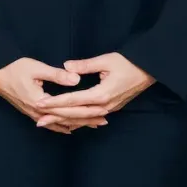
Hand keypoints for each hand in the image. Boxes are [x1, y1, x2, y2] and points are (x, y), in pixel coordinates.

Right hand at [0, 58, 97, 133]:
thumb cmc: (13, 68)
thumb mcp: (36, 68)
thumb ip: (57, 75)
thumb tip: (77, 79)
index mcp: (41, 102)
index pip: (69, 110)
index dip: (87, 111)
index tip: (102, 111)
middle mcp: (37, 112)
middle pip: (66, 120)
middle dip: (86, 121)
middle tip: (103, 121)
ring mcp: (33, 113)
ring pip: (58, 124)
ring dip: (76, 125)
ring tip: (92, 125)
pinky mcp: (30, 111)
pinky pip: (49, 123)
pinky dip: (61, 126)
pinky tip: (69, 128)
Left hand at [34, 53, 155, 127]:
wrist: (148, 71)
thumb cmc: (128, 63)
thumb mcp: (106, 60)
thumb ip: (84, 65)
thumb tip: (66, 66)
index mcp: (101, 94)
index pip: (72, 100)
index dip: (54, 102)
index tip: (39, 104)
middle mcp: (104, 106)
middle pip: (75, 114)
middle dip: (55, 117)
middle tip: (38, 119)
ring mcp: (108, 109)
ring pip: (82, 119)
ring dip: (64, 121)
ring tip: (48, 124)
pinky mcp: (110, 108)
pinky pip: (90, 119)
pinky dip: (78, 122)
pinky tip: (68, 126)